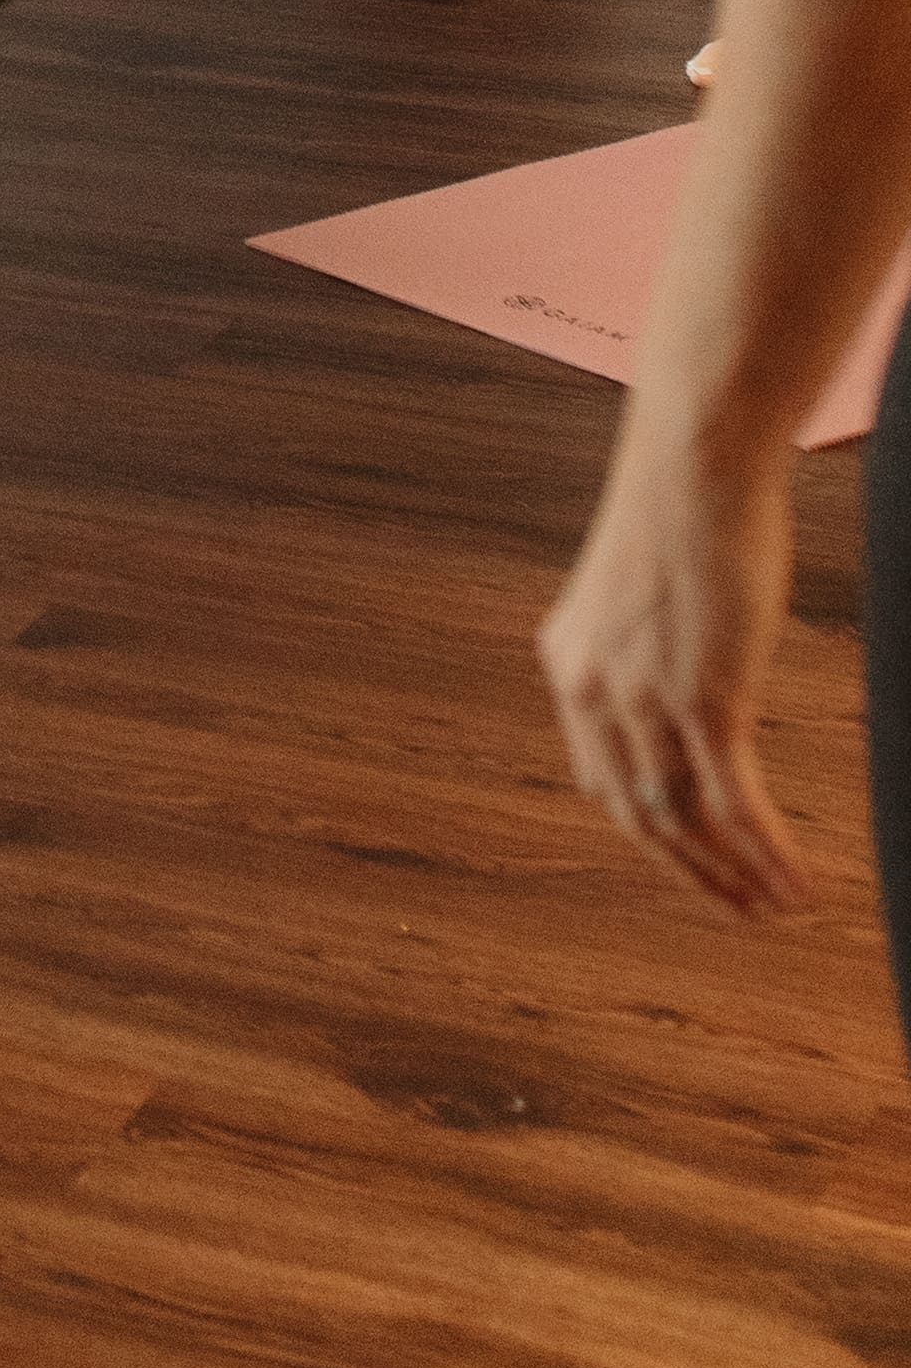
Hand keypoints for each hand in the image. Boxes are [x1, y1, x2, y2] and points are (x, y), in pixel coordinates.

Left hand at [538, 414, 809, 918]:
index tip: (692, 861)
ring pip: (686, 822)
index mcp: (568, 661)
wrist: (696, 457)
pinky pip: (735, 803)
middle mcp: (592, 688)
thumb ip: (651, 645)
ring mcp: (644, 699)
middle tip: (740, 909)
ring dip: (736, 876)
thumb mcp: (645, 588)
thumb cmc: (684, 504)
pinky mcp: (703, 698)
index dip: (648, 831)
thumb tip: (693, 683)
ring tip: (777, 908)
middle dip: (692, 872)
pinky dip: (767, 853)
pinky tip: (798, 884)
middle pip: (638, 815)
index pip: (601, 776)